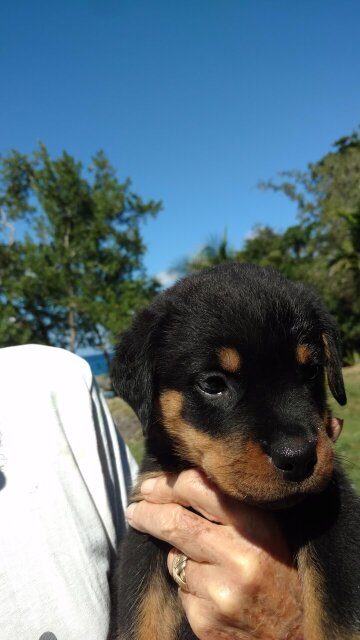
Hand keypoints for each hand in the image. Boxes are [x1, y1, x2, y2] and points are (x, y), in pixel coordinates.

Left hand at [126, 469, 303, 639]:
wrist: (296, 636)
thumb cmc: (280, 577)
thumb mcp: (267, 535)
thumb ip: (230, 512)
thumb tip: (178, 487)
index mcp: (256, 527)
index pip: (199, 488)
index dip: (167, 484)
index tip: (149, 485)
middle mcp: (238, 556)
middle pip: (175, 522)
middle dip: (147, 513)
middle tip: (134, 509)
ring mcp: (220, 590)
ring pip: (174, 558)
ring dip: (178, 556)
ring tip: (206, 566)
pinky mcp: (205, 619)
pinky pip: (181, 590)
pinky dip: (189, 587)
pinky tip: (213, 594)